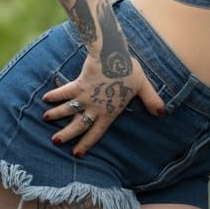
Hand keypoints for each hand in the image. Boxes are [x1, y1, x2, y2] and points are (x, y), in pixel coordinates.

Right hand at [41, 53, 164, 156]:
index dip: (87, 143)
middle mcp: (95, 107)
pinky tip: (46, 98)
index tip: (77, 153)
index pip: (97, 132)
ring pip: (68, 109)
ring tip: (46, 118)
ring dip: (56, 114)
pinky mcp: (78, 84)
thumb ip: (151, 100)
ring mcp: (85, 96)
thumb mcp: (144, 86)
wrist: (114, 55)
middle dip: (67, 134)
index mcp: (110, 112)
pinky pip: (64, 91)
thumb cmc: (130, 70)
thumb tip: (163, 113)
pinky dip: (55, 95)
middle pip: (79, 125)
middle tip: (55, 141)